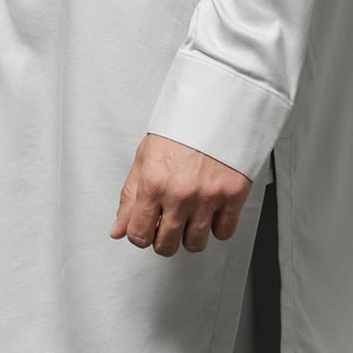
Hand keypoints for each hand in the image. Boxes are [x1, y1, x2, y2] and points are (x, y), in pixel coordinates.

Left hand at [110, 132, 252, 255]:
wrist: (216, 106)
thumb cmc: (180, 128)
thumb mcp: (144, 158)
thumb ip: (130, 198)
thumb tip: (119, 229)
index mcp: (153, 183)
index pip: (138, 235)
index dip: (139, 236)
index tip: (145, 229)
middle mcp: (180, 194)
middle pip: (166, 245)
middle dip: (163, 240)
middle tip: (167, 225)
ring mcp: (208, 196)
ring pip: (195, 243)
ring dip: (190, 236)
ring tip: (190, 218)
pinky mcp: (233, 195)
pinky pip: (224, 232)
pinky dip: (217, 227)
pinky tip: (211, 211)